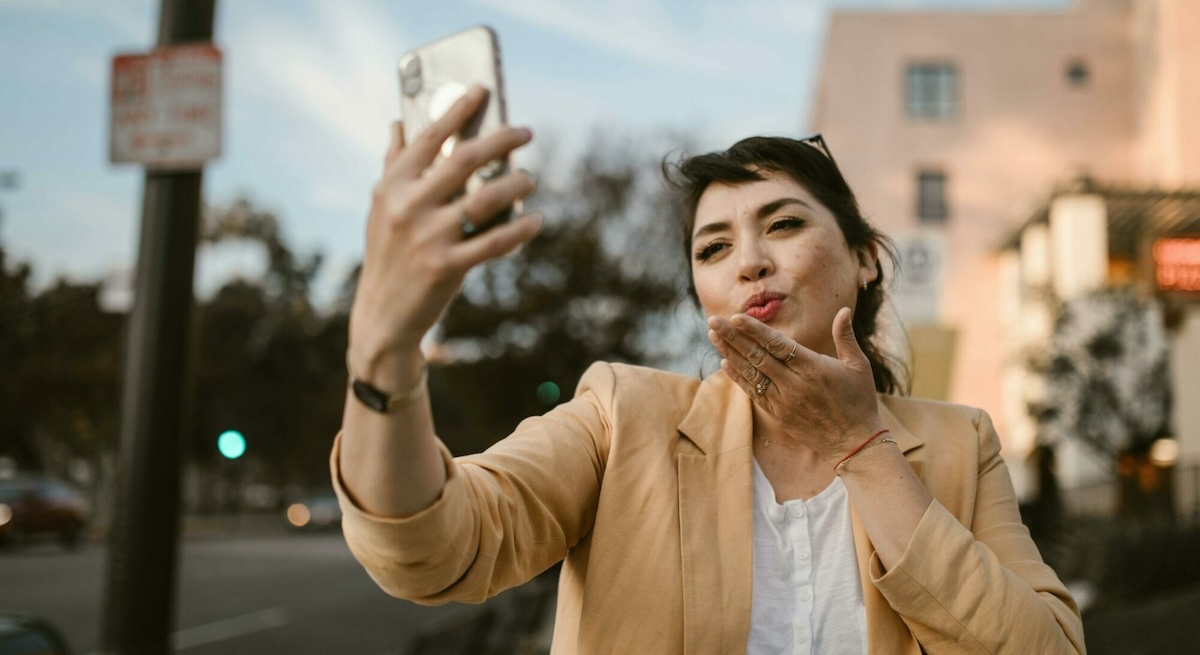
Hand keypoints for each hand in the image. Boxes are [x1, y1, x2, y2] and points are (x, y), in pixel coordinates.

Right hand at [349, 86, 540, 378]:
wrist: (382, 316)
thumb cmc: (388, 254)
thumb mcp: (382, 208)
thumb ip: (393, 166)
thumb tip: (397, 122)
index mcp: (392, 186)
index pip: (430, 138)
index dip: (458, 110)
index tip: (483, 90)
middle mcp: (409, 206)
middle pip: (464, 160)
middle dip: (501, 140)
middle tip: (525, 132)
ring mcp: (428, 237)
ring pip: (486, 198)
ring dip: (516, 184)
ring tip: (529, 179)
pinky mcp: (447, 266)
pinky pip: (495, 241)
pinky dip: (520, 228)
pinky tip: (535, 220)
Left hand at [707, 307, 883, 460]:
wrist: (854, 442)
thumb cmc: (859, 400)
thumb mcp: (859, 366)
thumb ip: (845, 337)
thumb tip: (845, 310)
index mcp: (812, 368)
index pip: (777, 344)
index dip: (755, 331)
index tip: (735, 317)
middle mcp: (794, 384)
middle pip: (757, 356)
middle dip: (732, 337)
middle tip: (713, 321)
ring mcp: (783, 401)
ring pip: (751, 373)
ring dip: (729, 354)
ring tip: (713, 336)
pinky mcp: (778, 414)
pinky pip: (754, 393)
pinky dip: (739, 378)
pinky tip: (724, 364)